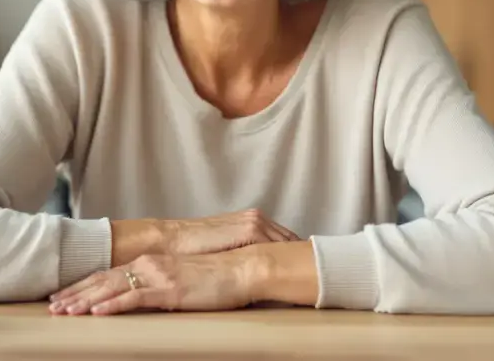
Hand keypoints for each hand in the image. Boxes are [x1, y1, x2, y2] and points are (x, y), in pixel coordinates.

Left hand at [49, 251, 258, 315]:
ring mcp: (158, 275)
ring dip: (85, 301)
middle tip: (52, 307)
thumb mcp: (185, 281)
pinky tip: (96, 313)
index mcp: (152, 263)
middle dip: (75, 294)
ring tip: (64, 312)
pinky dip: (112, 305)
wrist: (244, 268)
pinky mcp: (169, 289)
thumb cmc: (220, 277)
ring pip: (112, 288)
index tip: (65, 296)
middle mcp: (150, 265)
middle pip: (104, 280)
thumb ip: (164, 286)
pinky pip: (134, 297)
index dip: (85, 286)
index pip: (110, 275)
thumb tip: (150, 298)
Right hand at [110, 209, 298, 265]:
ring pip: (289, 243)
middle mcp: (258, 219)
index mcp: (254, 221)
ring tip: (316, 274)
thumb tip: (261, 273)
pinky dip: (288, 258)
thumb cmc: (194, 250)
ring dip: (300, 257)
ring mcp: (255, 223)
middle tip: (321, 273)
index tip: (312, 268)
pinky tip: (296, 271)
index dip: (297, 255)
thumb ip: (244, 254)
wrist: (172, 242)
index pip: (285, 240)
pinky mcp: (249, 229)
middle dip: (305, 256)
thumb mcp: (226, 252)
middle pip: (293, 241)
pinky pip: (277, 245)